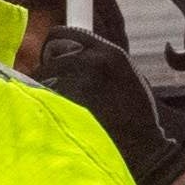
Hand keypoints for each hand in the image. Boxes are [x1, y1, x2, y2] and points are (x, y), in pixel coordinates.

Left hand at [27, 27, 184, 184]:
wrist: (143, 151)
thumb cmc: (135, 119)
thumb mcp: (126, 78)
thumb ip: (98, 63)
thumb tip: (64, 56)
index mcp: (111, 53)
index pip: (63, 33)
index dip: (52, 46)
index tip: (49, 57)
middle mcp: (94, 61)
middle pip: (49, 55)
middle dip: (47, 71)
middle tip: (52, 90)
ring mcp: (79, 82)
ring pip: (41, 77)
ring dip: (42, 91)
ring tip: (58, 109)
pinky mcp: (66, 103)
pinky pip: (42, 98)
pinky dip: (43, 107)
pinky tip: (57, 119)